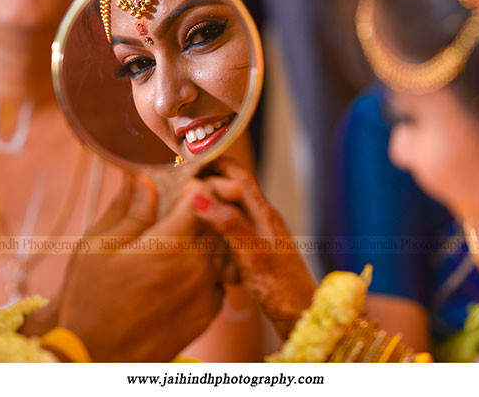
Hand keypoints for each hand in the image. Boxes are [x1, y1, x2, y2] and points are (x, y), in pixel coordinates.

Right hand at [57, 174, 224, 361]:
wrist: (96, 357)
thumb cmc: (89, 299)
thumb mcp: (99, 245)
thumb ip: (130, 209)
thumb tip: (146, 177)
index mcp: (170, 245)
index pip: (205, 197)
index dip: (197, 183)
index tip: (185, 182)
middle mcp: (197, 267)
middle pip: (218, 221)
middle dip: (206, 206)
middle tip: (184, 202)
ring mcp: (207, 292)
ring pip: (223, 249)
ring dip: (209, 235)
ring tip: (182, 234)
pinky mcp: (208, 313)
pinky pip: (220, 277)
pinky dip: (209, 266)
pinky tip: (184, 267)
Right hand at [191, 158, 316, 339]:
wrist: (304, 317)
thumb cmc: (282, 290)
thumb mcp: (253, 255)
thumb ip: (229, 224)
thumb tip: (200, 196)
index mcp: (263, 213)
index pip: (237, 172)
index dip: (212, 161)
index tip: (185, 160)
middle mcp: (262, 218)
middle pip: (231, 187)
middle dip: (205, 181)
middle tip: (175, 186)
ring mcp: (260, 235)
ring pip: (229, 210)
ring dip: (207, 205)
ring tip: (179, 209)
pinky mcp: (256, 253)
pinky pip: (230, 231)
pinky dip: (212, 229)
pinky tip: (197, 241)